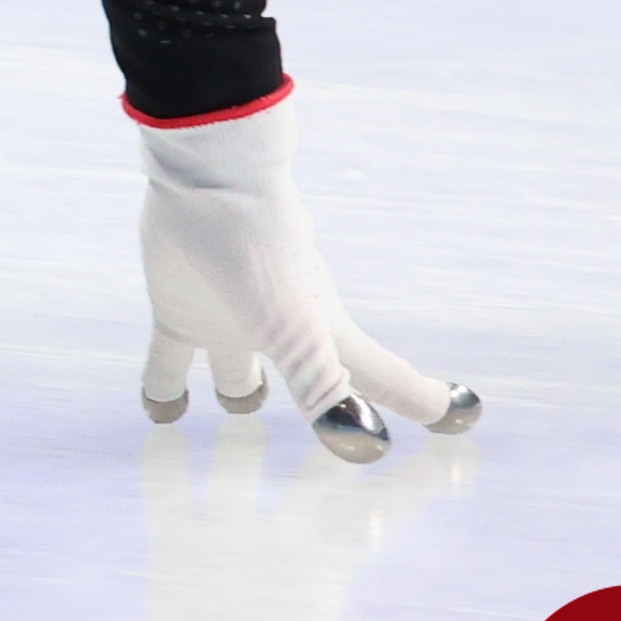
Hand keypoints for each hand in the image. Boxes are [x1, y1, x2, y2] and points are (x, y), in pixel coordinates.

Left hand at [132, 89, 474, 460]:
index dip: (420, 402)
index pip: (384, 378)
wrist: (206, 178)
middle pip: (319, 380)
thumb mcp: (296, 329)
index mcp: (324, 333)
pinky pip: (169, 364)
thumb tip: (368, 443)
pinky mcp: (180, 310)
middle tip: (356, 430)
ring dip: (238, 397)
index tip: (460, 419)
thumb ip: (326, 386)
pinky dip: (165, 391)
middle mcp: (282, 332)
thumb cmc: (260, 249)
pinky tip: (161, 413)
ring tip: (237, 411)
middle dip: (338, 404)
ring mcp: (230, 321)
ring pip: (238, 375)